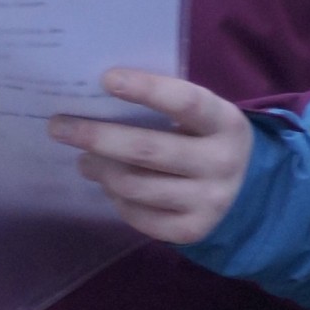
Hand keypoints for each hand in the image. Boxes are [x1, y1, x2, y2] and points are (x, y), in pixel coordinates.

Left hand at [48, 70, 254, 244]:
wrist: (250, 193)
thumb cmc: (208, 141)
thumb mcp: (203, 119)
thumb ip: (165, 107)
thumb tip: (97, 101)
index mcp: (226, 125)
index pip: (187, 103)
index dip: (147, 90)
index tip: (107, 79)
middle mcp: (222, 163)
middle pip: (147, 150)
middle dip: (96, 136)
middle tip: (59, 127)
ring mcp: (210, 200)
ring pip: (133, 185)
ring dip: (100, 169)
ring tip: (86, 161)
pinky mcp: (192, 230)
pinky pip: (137, 215)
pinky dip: (116, 199)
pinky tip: (114, 187)